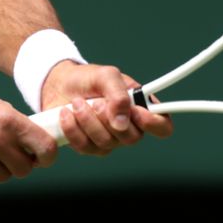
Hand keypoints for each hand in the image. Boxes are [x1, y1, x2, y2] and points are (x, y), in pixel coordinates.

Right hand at [0, 89, 58, 186]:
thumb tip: (37, 144)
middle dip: (21, 164)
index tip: (43, 158)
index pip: (44, 146)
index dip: (48, 156)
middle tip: (11, 155)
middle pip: (25, 169)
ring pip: (4, 177)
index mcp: (7, 120)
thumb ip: (16, 125)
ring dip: (0, 169)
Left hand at [40, 62, 173, 155]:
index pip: (162, 126)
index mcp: (141, 107)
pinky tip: (67, 114)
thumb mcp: (106, 75)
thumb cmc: (88, 79)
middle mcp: (129, 127)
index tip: (136, 112)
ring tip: (76, 102)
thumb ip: (118, 94)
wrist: (60, 85)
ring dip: (87, 121)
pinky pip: (85, 147)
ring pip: (106, 144)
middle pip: (132, 139)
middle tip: (96, 102)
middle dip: (109, 119)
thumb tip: (122, 121)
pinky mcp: (89, 146)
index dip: (154, 124)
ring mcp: (110, 139)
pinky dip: (73, 129)